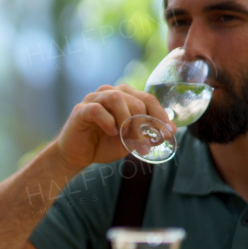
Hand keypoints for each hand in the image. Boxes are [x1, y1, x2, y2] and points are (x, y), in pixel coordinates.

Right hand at [54, 84, 174, 171]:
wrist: (77, 155)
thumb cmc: (103, 144)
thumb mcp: (130, 141)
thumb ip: (146, 134)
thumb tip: (170, 130)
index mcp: (124, 97)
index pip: (148, 98)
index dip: (160, 115)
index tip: (167, 132)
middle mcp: (109, 93)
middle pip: (135, 100)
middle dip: (143, 124)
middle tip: (144, 144)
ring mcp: (93, 99)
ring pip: (116, 98)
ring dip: (126, 120)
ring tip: (126, 137)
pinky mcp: (80, 110)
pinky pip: (96, 109)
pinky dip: (107, 122)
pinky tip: (110, 132)